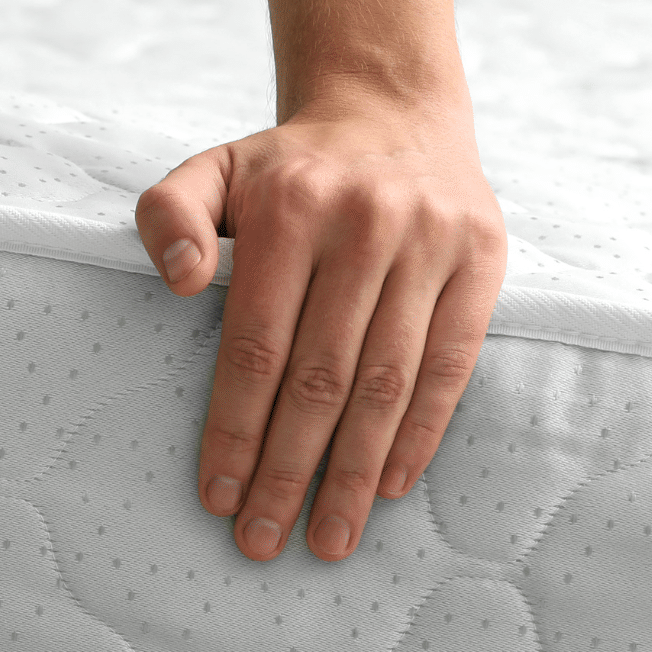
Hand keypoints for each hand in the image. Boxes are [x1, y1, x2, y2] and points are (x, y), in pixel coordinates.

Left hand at [134, 93, 504, 562]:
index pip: (257, 345)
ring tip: (327, 537)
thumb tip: (178, 282)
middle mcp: (364, 224)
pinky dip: (420, 433)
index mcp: (290, 209)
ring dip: (354, 472)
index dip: (236, 428)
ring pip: (387, 382)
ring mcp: (430, 242)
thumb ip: (168, 214)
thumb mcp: (212, 169)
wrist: (391, 111)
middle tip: (262, 540)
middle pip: (320, 377)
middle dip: (288, 470)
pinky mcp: (482, 259)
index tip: (218, 496)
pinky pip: (451, 364)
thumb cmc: (287, 167)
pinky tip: (387, 486)